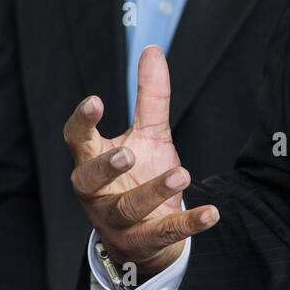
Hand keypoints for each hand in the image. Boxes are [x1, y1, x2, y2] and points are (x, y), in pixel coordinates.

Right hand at [64, 44, 218, 285]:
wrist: (148, 233)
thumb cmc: (141, 174)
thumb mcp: (148, 133)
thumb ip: (149, 96)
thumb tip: (152, 49)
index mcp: (93, 161)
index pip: (77, 140)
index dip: (82, 122)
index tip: (95, 101)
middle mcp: (98, 193)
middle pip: (88, 180)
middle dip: (106, 166)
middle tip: (126, 152)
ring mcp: (119, 220)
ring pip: (129, 208)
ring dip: (154, 191)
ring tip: (181, 174)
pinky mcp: (146, 240)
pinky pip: (166, 233)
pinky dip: (190, 224)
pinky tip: (213, 212)